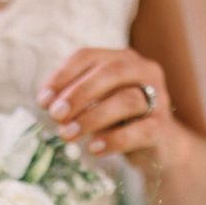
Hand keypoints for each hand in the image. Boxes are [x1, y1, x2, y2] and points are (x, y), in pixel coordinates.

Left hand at [37, 47, 175, 166]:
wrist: (159, 147)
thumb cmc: (120, 121)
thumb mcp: (95, 104)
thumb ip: (75, 99)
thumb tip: (47, 103)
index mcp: (122, 59)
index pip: (88, 56)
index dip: (62, 76)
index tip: (42, 101)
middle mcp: (144, 72)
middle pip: (111, 72)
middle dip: (79, 93)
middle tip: (56, 115)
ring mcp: (157, 99)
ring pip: (127, 100)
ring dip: (92, 117)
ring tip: (68, 135)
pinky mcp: (163, 128)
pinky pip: (140, 131)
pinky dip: (115, 139)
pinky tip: (94, 148)